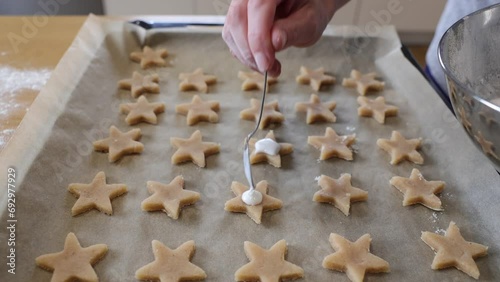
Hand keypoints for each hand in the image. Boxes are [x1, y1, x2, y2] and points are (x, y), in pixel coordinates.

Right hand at [222, 0, 346, 76]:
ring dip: (247, 56)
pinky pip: (232, 38)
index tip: (266, 63)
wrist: (304, 8)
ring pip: (231, 31)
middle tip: (268, 69)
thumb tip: (274, 42)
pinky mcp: (236, 19)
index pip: (258, 8)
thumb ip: (293, 31)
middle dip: (250, 51)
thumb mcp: (310, 22)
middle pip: (238, 20)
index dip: (259, 38)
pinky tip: (261, 61)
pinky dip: (244, 55)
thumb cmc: (308, 11)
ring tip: (269, 67)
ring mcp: (241, 4)